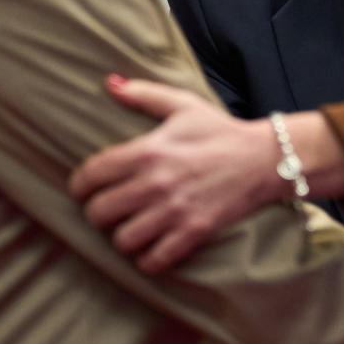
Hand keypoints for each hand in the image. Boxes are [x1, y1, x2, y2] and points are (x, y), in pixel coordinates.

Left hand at [69, 76, 285, 271]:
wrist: (264, 159)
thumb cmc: (220, 131)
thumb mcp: (182, 105)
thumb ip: (142, 94)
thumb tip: (109, 83)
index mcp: (147, 151)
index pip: (90, 175)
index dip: (79, 185)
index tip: (84, 189)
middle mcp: (155, 183)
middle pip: (99, 213)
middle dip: (98, 213)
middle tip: (108, 210)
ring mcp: (174, 211)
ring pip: (122, 241)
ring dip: (122, 237)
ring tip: (130, 229)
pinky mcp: (194, 232)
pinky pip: (153, 260)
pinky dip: (147, 260)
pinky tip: (151, 249)